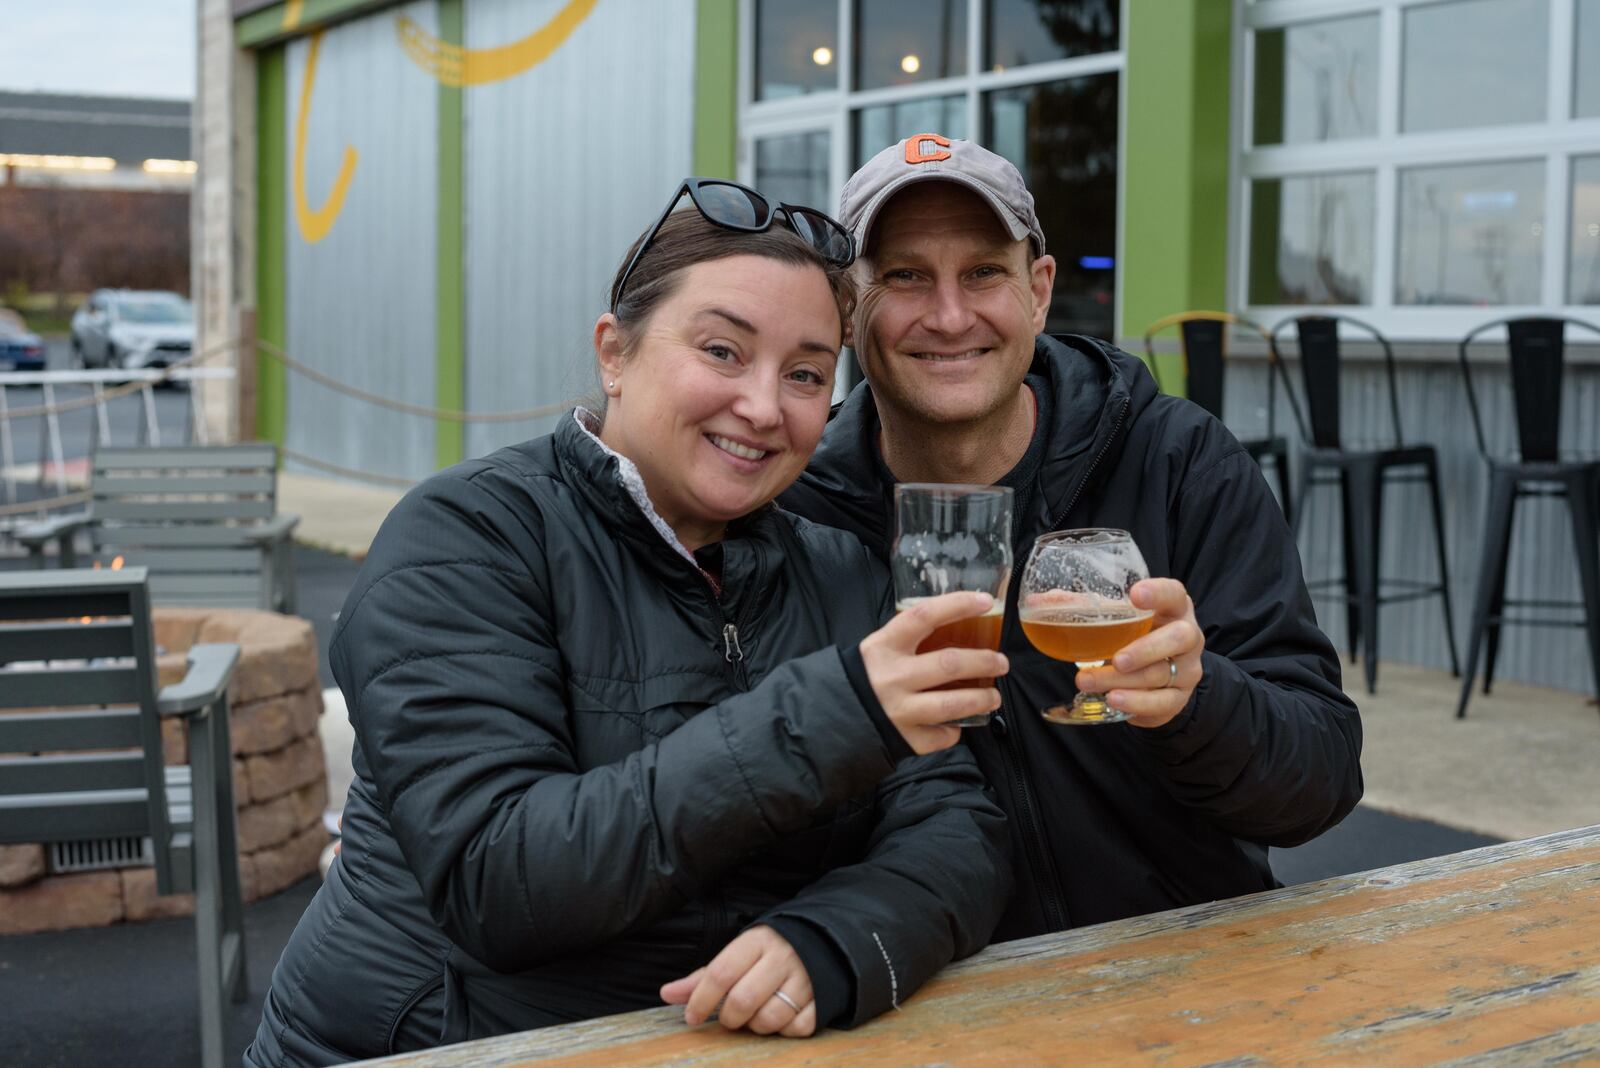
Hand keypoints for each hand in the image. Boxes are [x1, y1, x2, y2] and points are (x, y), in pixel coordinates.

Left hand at [660, 926, 816, 1036]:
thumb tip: (666, 994)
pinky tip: (781, 1017)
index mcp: (757, 941)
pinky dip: (785, 1030)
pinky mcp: (823, 998)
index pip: (720, 973)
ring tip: (756, 1014)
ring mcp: (806, 978)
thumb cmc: (766, 953)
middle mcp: (782, 957)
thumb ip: (703, 977)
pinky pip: (797, 1028)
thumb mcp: (737, 954)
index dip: (701, 999)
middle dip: (729, 1018)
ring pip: (770, 1019)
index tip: (691, 1016)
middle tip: (729, 1018)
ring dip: (756, 1026)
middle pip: (743, 1000)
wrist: (821, 941)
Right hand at [858, 591, 1008, 752]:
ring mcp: (898, 710)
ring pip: (952, 704)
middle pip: (949, 663)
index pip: (924, 617)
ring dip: (981, 699)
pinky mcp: (904, 738)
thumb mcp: (878, 649)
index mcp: (884, 646)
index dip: (957, 605)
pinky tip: (955, 724)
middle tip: (1001, 662)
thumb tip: (958, 625)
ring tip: (994, 697)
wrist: (829, 718)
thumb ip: (909, 640)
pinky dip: (953, 731)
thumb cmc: (863, 677)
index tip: (985, 601)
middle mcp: (891, 677)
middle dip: (984, 661)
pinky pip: (940, 735)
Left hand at [1074, 578, 1203, 727]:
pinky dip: (1136, 702)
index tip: (1135, 594)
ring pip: (1161, 674)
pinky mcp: (1179, 698)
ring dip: (1122, 680)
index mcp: (1173, 607)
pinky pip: (1162, 702)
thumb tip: (1038, 602)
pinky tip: (1113, 699)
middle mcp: (1188, 636)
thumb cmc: (1134, 635)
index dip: (1158, 593)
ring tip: (1088, 681)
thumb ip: (1081, 607)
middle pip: (1179, 638)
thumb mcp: (1115, 617)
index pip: (1174, 593)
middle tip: (1117, 659)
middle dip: (1145, 649)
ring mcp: (1187, 669)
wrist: (1159, 674)